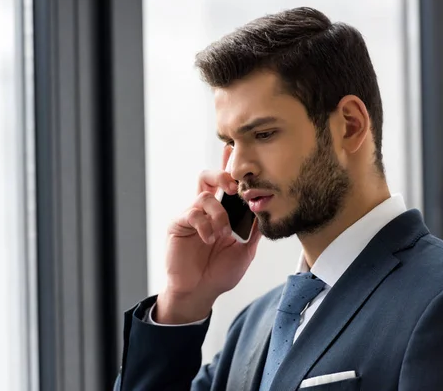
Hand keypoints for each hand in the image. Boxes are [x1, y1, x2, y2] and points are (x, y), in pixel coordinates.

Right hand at [155, 147, 261, 323]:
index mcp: (221, 213)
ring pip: (203, 195)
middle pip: (208, 177)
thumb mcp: (245, 251)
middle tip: (233, 187)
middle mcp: (205, 210)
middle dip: (221, 174)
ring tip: (223, 233)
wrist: (200, 292)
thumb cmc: (220, 272)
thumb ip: (253, 230)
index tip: (233, 151)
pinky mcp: (178, 224)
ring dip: (218, 213)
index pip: (225, 185)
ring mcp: (190, 216)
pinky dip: (205, 225)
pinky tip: (209, 239)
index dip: (228, 168)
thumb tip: (264, 208)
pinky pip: (192, 214)